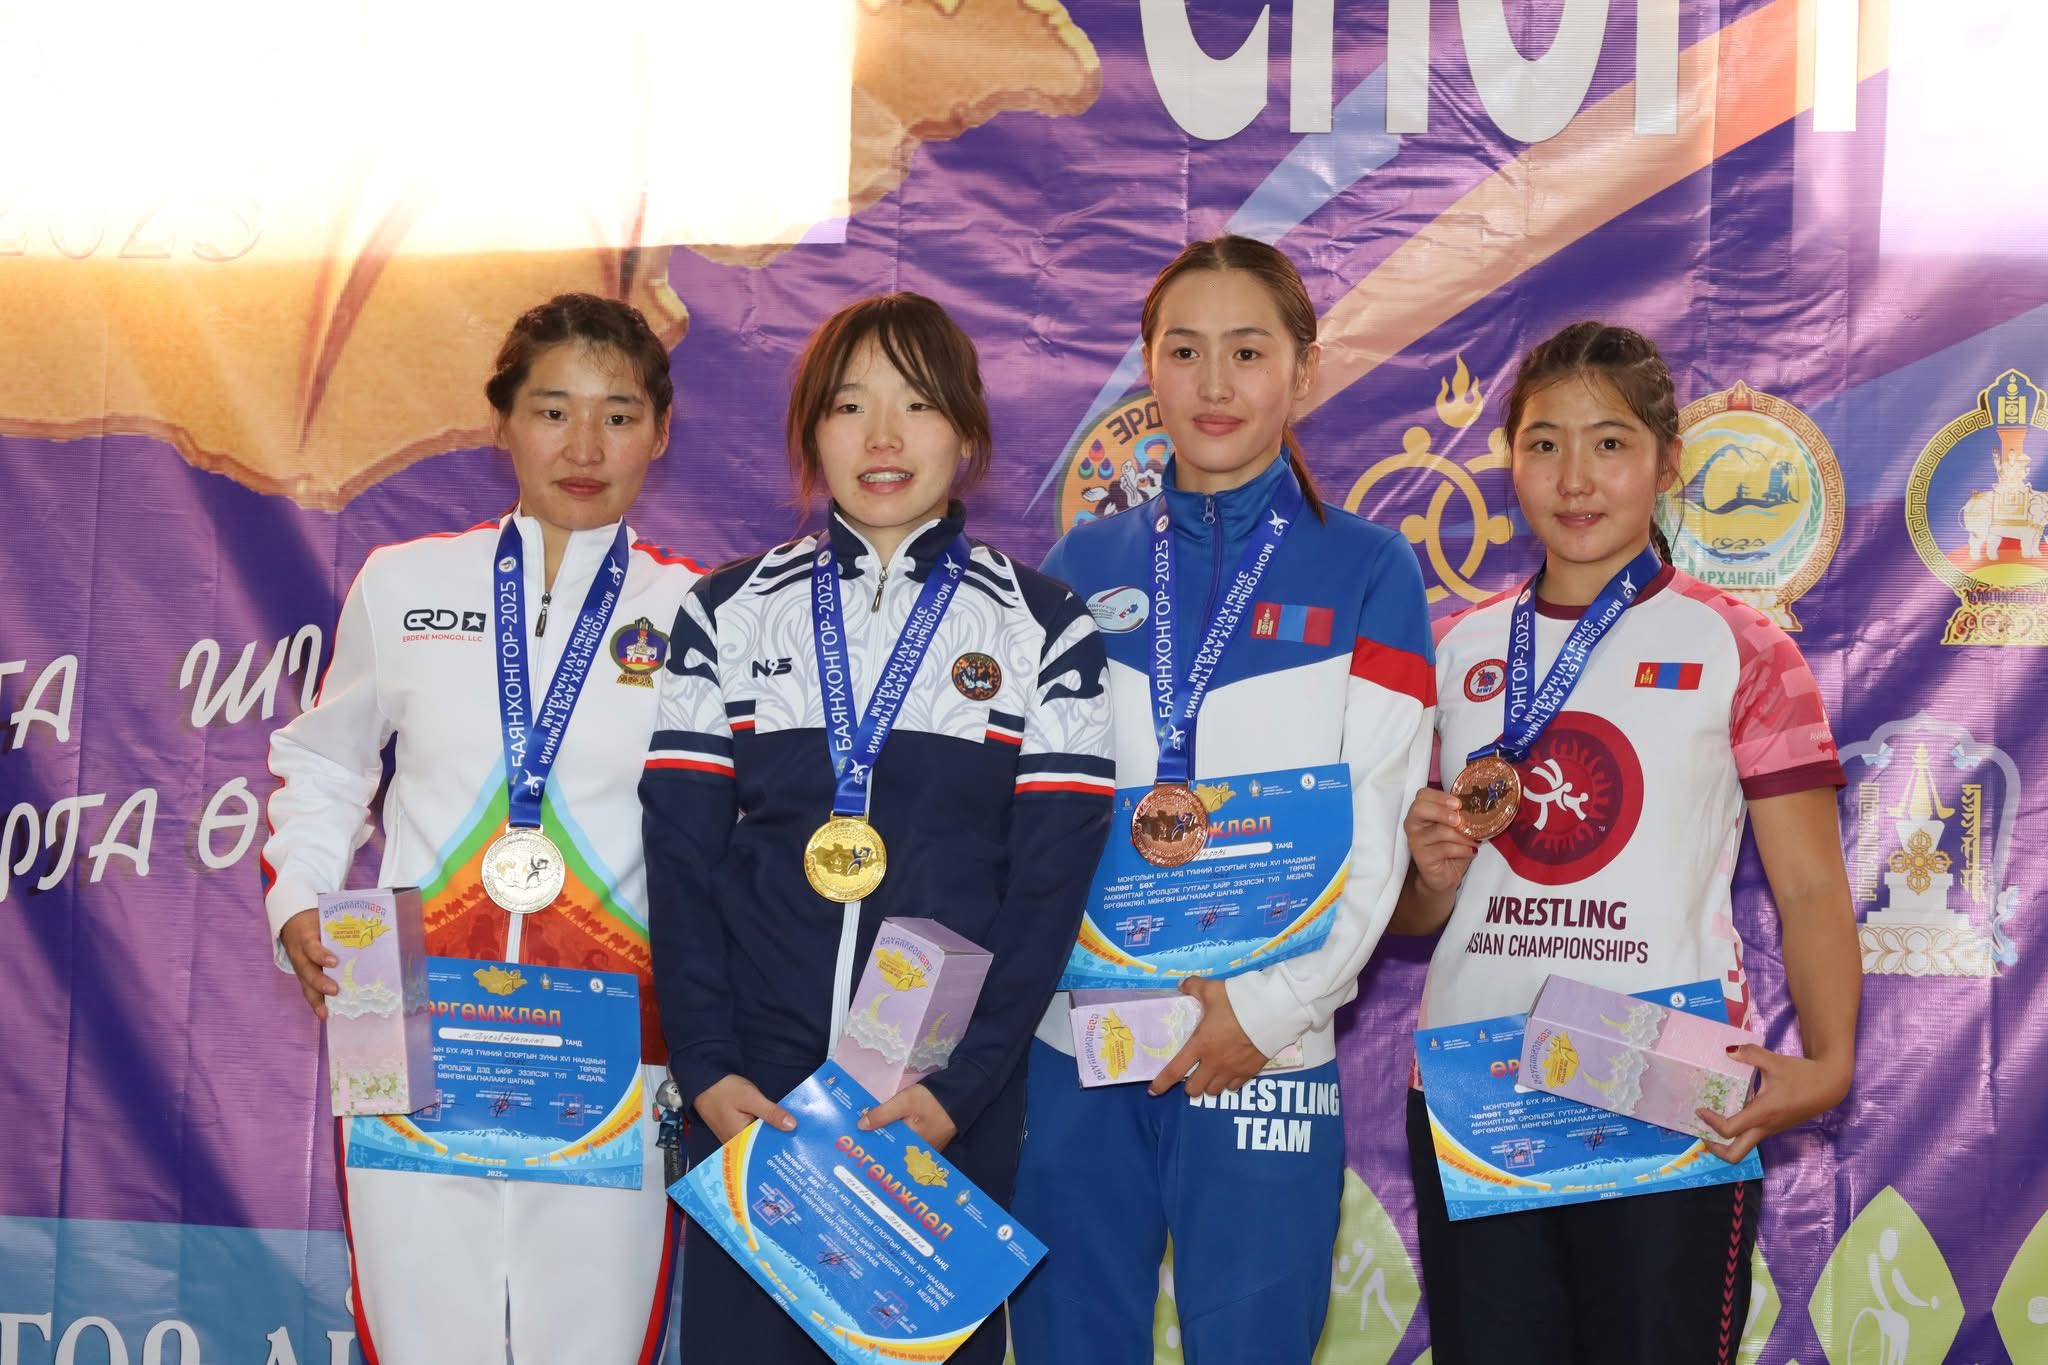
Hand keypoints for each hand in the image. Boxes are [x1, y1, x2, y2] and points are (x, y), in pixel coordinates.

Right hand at [278, 909, 340, 1018]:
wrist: (293, 923)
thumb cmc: (316, 922)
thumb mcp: (324, 918)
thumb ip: (342, 926)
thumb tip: (371, 930)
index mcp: (307, 938)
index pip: (312, 947)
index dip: (321, 955)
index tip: (334, 962)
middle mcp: (301, 956)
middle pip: (308, 971)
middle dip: (320, 983)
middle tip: (335, 990)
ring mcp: (300, 967)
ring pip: (305, 985)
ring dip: (316, 1000)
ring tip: (325, 1013)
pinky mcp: (303, 975)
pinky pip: (307, 990)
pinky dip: (316, 1002)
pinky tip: (325, 1014)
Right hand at [694, 1074, 796, 1145]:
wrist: (704, 1081)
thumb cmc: (724, 1090)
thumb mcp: (751, 1098)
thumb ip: (771, 1113)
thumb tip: (792, 1126)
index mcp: (739, 1141)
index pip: (765, 1151)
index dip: (783, 1149)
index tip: (801, 1148)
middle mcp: (736, 1145)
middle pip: (762, 1149)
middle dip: (779, 1145)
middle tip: (803, 1143)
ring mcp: (734, 1138)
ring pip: (757, 1142)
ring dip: (772, 1137)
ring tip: (796, 1137)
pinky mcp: (734, 1130)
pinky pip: (752, 1136)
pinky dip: (763, 1132)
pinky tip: (777, 1127)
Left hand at [858, 1083, 957, 1150]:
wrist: (962, 1094)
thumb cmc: (932, 1100)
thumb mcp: (904, 1101)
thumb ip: (883, 1114)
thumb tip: (860, 1127)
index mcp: (910, 1148)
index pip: (884, 1151)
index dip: (869, 1146)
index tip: (854, 1141)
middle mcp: (918, 1155)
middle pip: (892, 1151)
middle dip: (876, 1145)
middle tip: (857, 1138)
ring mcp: (926, 1150)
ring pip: (900, 1148)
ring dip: (887, 1141)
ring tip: (867, 1134)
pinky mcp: (931, 1142)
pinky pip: (910, 1144)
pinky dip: (899, 1138)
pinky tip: (888, 1131)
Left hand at [1150, 977, 1269, 1098]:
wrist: (1271, 1012)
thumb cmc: (1237, 1002)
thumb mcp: (1211, 990)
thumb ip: (1193, 987)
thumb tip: (1182, 985)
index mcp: (1200, 1045)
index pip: (1174, 1071)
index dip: (1162, 1083)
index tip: (1153, 1091)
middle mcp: (1213, 1063)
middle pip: (1194, 1090)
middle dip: (1190, 1085)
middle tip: (1192, 1075)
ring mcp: (1232, 1071)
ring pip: (1214, 1092)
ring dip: (1209, 1086)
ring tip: (1210, 1075)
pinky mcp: (1249, 1072)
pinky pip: (1234, 1087)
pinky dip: (1229, 1083)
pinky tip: (1230, 1073)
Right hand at [1404, 787, 1478, 894]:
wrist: (1444, 874)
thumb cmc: (1451, 847)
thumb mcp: (1455, 827)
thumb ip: (1459, 815)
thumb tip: (1477, 806)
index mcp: (1421, 811)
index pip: (1422, 795)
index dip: (1440, 797)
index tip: (1458, 804)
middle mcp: (1413, 824)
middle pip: (1420, 809)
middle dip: (1442, 812)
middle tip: (1459, 820)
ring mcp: (1415, 841)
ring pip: (1439, 831)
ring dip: (1462, 835)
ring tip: (1474, 840)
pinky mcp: (1422, 857)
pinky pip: (1445, 849)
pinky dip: (1462, 849)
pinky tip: (1471, 851)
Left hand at [1697, 1044, 1851, 1163]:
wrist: (1829, 1086)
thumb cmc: (1803, 1075)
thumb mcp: (1775, 1062)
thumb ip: (1751, 1054)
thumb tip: (1728, 1050)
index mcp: (1762, 1114)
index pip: (1730, 1129)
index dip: (1711, 1123)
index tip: (1701, 1109)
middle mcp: (1764, 1127)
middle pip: (1736, 1155)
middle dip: (1715, 1149)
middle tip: (1701, 1132)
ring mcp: (1770, 1130)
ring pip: (1743, 1147)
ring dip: (1725, 1141)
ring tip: (1710, 1121)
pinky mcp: (1774, 1126)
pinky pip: (1751, 1136)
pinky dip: (1737, 1131)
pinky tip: (1731, 1111)